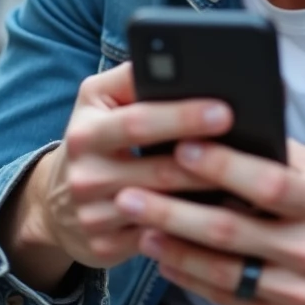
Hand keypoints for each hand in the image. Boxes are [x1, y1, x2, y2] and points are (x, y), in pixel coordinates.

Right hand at [0, 62, 234, 289]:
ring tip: (250, 182)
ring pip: (165, 208)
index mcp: (86, 130)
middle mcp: (85, 174)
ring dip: (209, 197)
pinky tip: (227, 217)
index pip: (139, 120)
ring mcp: (94, 216)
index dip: (183, 116)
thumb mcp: (100, 99)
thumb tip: (179, 57)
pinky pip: (161, 239)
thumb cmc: (95, 137)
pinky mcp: (104, 247)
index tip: (225, 109)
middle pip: (159, 168)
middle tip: (249, 149)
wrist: (54, 202)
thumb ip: (133, 76)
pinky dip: (195, 229)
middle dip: (208, 159)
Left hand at [115, 140, 304, 304]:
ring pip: (220, 268)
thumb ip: (279, 153)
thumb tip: (224, 121)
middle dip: (172, 210)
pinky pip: (225, 296)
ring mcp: (295, 288)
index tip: (181, 146)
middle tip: (131, 191)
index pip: (265, 183)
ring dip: (171, 246)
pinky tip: (162, 256)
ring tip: (137, 222)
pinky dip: (189, 275)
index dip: (221, 165)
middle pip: (229, 229)